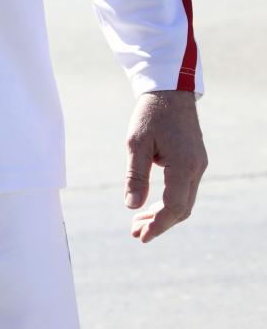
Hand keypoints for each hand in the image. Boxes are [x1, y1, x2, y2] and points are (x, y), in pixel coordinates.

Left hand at [125, 89, 207, 242]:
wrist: (170, 92)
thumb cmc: (151, 115)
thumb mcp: (136, 144)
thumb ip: (136, 176)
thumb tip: (131, 206)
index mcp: (184, 165)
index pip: (173, 206)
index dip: (158, 225)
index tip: (141, 236)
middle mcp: (196, 169)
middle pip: (181, 209)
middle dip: (159, 224)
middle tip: (135, 234)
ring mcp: (198, 165)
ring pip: (184, 201)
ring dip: (163, 215)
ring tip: (138, 224)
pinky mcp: (194, 162)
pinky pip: (184, 190)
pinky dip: (168, 202)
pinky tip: (149, 206)